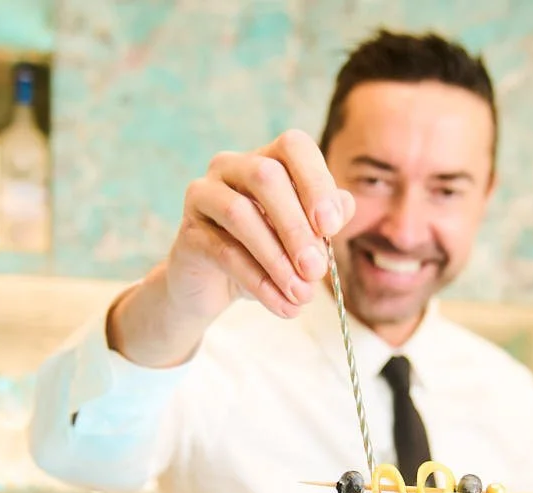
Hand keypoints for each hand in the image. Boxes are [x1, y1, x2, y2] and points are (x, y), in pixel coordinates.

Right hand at [110, 130, 355, 366]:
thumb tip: (344, 207)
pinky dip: (258, 281)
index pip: (294, 147)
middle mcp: (231, 166)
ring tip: (301, 294)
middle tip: (316, 270)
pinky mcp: (188, 232)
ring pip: (240, 214)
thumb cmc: (264, 255)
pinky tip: (282, 305)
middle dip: (297, 227)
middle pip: (266, 176)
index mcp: (267, 158)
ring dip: (277, 258)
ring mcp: (204, 195)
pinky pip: (224, 252)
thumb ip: (323, 221)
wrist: (214, 288)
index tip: (332, 227)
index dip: (316, 182)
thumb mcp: (302, 240)